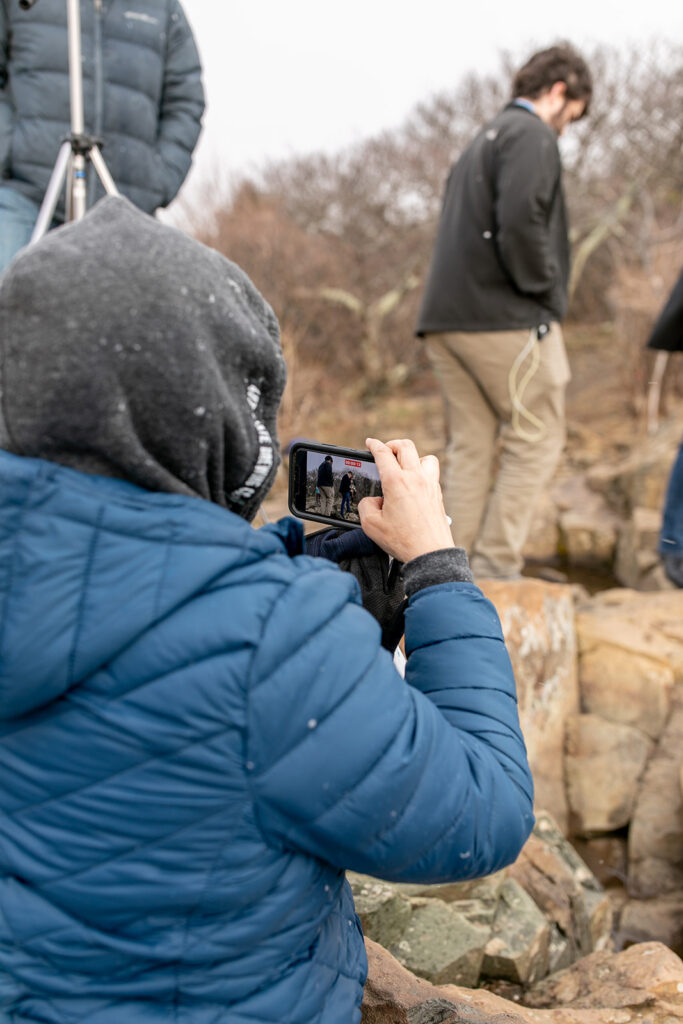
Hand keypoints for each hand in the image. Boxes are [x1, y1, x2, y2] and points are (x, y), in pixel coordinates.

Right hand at [359, 438, 453, 562]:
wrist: (430, 553)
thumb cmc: (402, 540)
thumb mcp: (371, 525)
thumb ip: (366, 506)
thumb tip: (374, 501)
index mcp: (397, 482)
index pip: (383, 454)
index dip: (374, 445)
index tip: (370, 443)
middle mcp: (416, 478)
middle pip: (406, 446)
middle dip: (392, 444)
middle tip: (385, 450)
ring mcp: (430, 485)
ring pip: (425, 457)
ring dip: (412, 457)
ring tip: (404, 467)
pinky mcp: (438, 495)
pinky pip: (432, 473)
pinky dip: (422, 471)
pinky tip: (415, 483)